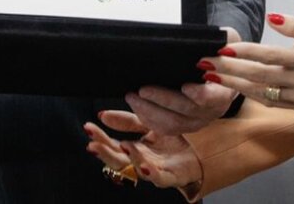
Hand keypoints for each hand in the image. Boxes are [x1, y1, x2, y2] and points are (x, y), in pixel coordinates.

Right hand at [84, 109, 202, 191]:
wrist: (205, 145)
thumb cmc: (174, 137)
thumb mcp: (148, 122)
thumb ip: (126, 120)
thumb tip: (102, 115)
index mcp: (136, 149)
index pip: (113, 145)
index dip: (100, 138)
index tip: (88, 128)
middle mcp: (143, 161)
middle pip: (120, 161)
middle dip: (106, 153)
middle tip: (94, 145)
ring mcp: (158, 170)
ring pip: (138, 170)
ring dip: (129, 160)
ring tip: (123, 147)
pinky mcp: (174, 176)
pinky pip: (162, 178)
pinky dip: (152, 173)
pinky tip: (145, 165)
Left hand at [124, 26, 241, 133]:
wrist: (219, 75)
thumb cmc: (216, 56)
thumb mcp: (223, 44)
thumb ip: (221, 41)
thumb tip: (212, 40)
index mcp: (222, 92)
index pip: (212, 97)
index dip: (200, 94)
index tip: (185, 86)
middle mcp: (211, 111)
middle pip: (186, 111)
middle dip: (162, 100)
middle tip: (142, 89)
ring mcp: (197, 122)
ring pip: (173, 124)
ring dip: (149, 111)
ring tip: (131, 97)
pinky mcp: (183, 126)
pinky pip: (164, 128)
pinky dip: (148, 118)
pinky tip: (136, 106)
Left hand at [201, 13, 293, 110]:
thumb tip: (271, 19)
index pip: (269, 56)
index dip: (244, 53)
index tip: (222, 48)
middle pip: (259, 77)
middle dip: (229, 71)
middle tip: (205, 64)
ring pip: (262, 93)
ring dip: (235, 85)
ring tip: (211, 77)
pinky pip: (273, 102)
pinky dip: (252, 95)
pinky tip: (236, 88)